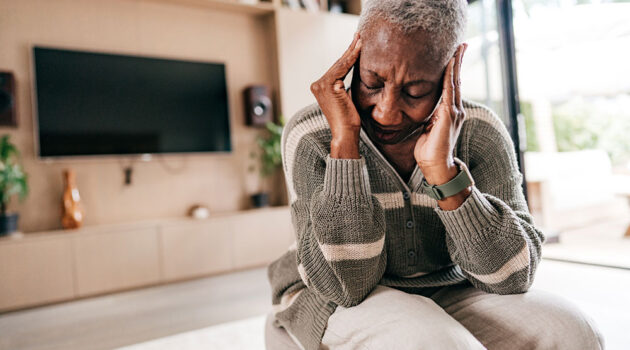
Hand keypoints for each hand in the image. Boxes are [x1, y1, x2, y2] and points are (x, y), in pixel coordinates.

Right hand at [310, 32, 361, 157]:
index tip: (357, 44)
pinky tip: (359, 49)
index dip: (348, 56)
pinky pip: (343, 68)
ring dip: (352, 50)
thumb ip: (346, 85)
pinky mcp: (328, 85)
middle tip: (359, 36)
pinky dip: (352, 58)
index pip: (337, 68)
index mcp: (320, 87)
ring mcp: (320, 84)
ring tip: (361, 39)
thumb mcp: (347, 98)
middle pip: (338, 64)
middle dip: (350, 49)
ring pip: (340, 64)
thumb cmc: (349, 120)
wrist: (346, 133)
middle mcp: (317, 84)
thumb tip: (356, 73)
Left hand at [414, 43, 467, 183]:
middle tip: (462, 44)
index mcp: (449, 112)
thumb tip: (424, 111)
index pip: (451, 85)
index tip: (454, 54)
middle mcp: (455, 109)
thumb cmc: (429, 150)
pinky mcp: (449, 116)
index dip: (453, 69)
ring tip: (458, 48)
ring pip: (455, 82)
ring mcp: (454, 112)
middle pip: (457, 79)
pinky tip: (450, 65)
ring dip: (456, 64)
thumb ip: (429, 117)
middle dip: (459, 61)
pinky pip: (449, 91)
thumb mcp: (427, 129)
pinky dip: (450, 77)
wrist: (435, 166)